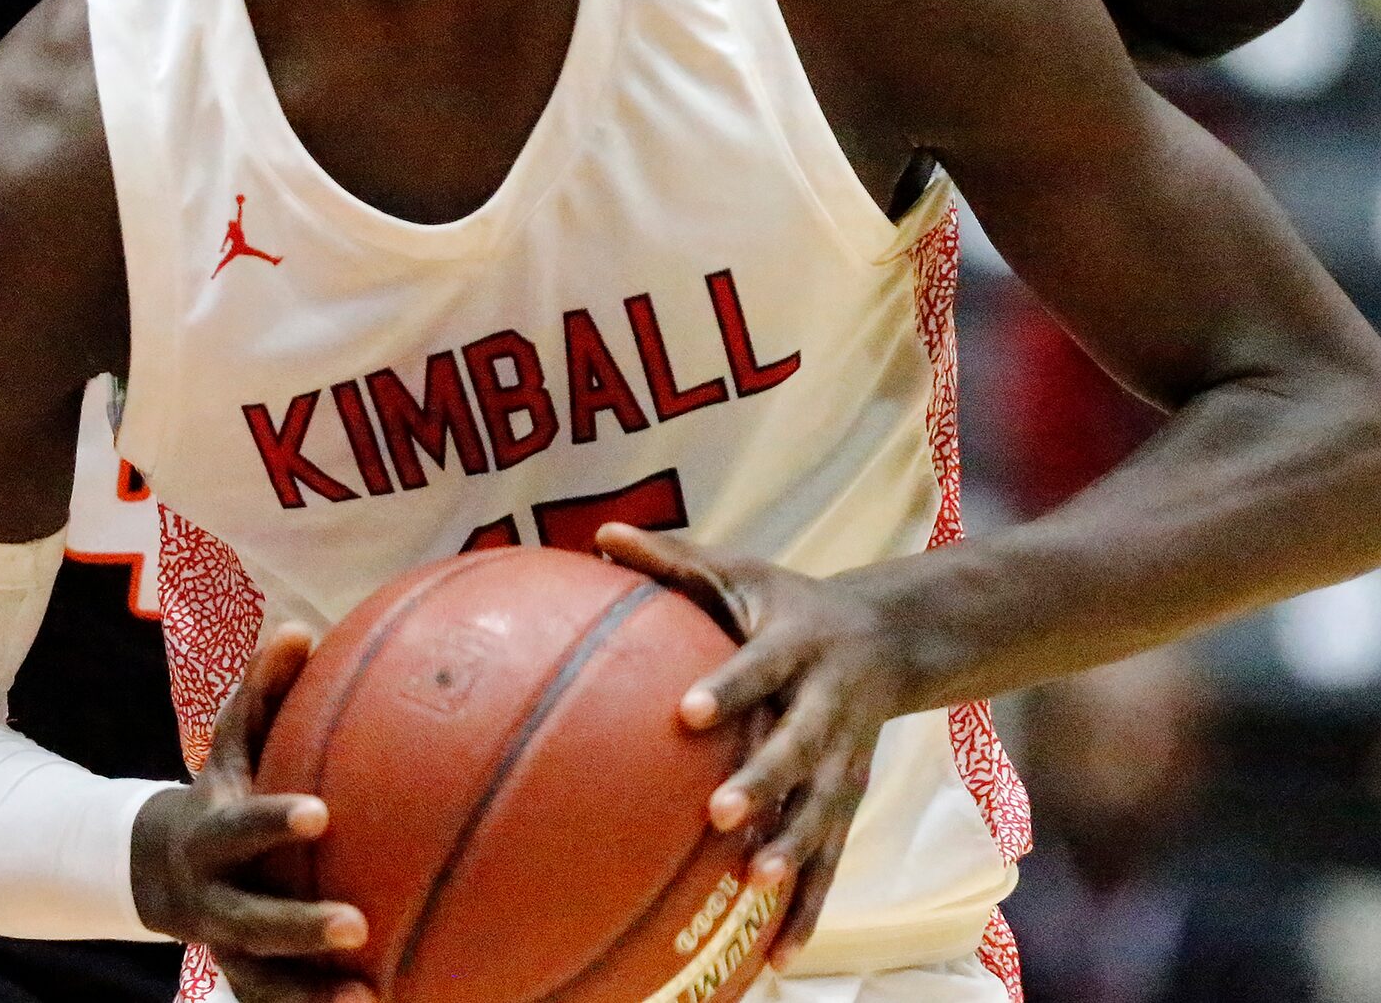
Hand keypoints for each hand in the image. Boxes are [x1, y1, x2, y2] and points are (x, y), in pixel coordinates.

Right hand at [131, 626, 372, 1002]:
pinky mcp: (248, 979)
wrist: (159, 868)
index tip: (321, 816)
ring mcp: (228, 947)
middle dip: (300, 928)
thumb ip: (262, 689)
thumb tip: (300, 629)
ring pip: (265, 983)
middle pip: (253, 921)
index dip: (273, 822)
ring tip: (371, 1002)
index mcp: (212, 833)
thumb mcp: (231, 740)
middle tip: (358, 926)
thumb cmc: (221, 786)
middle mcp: (214, 898)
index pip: (241, 827)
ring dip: (312, 997)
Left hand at [596, 525, 907, 967]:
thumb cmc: (787, 601)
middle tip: (718, 813)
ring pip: (822, 810)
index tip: (688, 712)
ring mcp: (843, 757)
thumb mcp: (742, 570)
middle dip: (764, 782)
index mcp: (796, 644)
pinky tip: (781, 954)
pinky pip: (833, 857)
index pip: (759, 668)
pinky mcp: (849, 797)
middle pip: (798, 748)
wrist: (890, 635)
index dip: (729, 689)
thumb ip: (672, 559)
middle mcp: (826, 703)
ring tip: (753, 888)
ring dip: (794, 852)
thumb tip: (599, 534)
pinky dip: (812, 906)